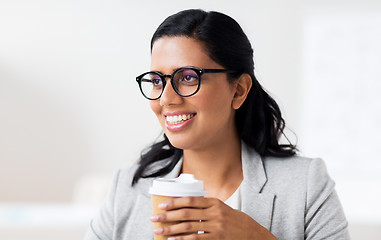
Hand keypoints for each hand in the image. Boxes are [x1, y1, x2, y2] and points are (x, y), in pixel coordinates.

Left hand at [150, 197, 276, 239]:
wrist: (252, 234)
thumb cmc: (235, 221)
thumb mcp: (222, 209)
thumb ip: (206, 206)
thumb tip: (185, 206)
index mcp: (214, 202)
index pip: (190, 200)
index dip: (174, 202)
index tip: (162, 204)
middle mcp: (214, 213)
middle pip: (186, 213)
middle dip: (167, 215)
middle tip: (154, 217)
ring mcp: (216, 227)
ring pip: (188, 227)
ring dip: (171, 229)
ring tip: (159, 230)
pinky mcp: (217, 239)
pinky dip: (182, 239)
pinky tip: (172, 239)